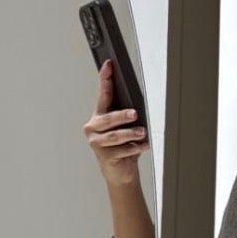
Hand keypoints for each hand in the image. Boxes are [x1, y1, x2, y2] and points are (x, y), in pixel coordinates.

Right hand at [83, 60, 148, 184]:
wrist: (120, 172)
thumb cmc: (124, 146)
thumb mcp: (126, 127)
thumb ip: (127, 115)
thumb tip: (138, 104)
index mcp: (99, 116)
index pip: (103, 94)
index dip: (105, 79)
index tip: (108, 65)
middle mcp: (94, 127)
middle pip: (108, 118)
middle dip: (122, 116)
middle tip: (134, 114)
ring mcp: (97, 142)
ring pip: (115, 135)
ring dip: (131, 133)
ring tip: (142, 132)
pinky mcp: (104, 156)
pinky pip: (121, 150)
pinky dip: (135, 148)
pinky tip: (142, 146)